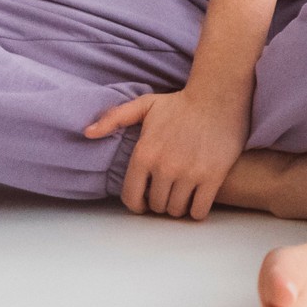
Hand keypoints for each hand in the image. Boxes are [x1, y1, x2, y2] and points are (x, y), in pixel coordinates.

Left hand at [83, 87, 249, 218]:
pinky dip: (197, 210)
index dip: (138, 203)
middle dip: (161, 202)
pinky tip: (199, 198)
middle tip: (169, 191)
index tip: (147, 200)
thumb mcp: (144, 105)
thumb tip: (87, 133)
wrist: (218, 95)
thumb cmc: (181, 103)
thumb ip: (114, 119)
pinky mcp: (213, 177)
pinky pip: (199, 211)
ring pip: (177, 210)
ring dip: (179, 207)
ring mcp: (189, 173)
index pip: (132, 198)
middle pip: (157, 206)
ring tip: (184, 194)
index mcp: (144, 155)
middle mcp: (164, 167)